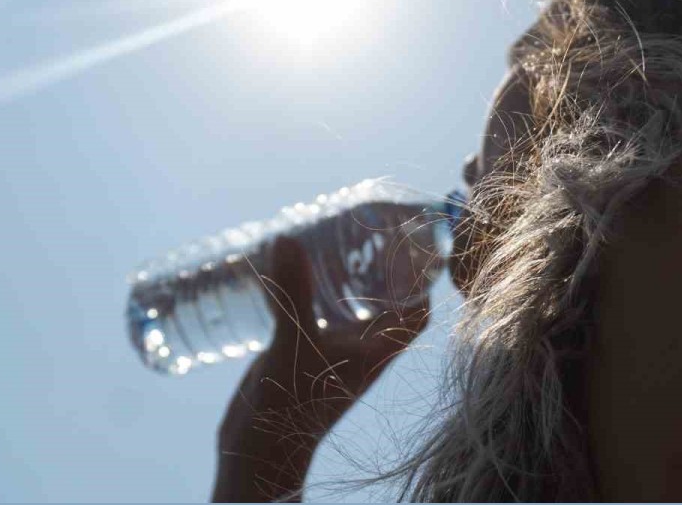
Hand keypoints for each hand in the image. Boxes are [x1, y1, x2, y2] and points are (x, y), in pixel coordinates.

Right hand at [212, 235, 430, 500]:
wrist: (258, 454)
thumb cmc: (288, 407)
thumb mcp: (293, 344)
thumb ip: (292, 293)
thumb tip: (288, 239)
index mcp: (375, 351)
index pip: (417, 312)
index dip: (424, 278)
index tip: (414, 241)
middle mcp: (359, 351)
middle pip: (385, 303)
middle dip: (380, 267)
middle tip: (365, 227)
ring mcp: (332, 354)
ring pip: (349, 308)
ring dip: (345, 278)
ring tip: (331, 237)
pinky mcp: (304, 355)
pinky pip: (317, 315)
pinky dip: (311, 291)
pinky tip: (289, 268)